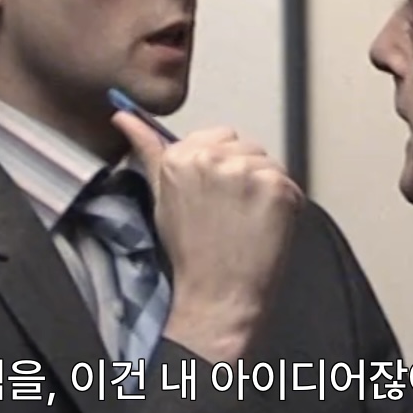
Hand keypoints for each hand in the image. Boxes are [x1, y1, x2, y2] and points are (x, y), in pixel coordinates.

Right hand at [112, 112, 304, 362]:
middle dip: (244, 172)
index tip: (217, 193)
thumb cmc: (189, 251)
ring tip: (247, 220)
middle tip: (232, 211)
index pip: (218, 136)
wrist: (217, 296)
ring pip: (268, 162)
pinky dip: (284, 204)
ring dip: (265, 187)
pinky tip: (265, 227)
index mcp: (180, 155)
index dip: (222, 166)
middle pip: (246, 146)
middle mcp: (213, 157)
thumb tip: (123, 116)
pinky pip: (289, 183)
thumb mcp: (161, 196)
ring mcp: (247, 172)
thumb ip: (146, 149)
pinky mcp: (277, 188)